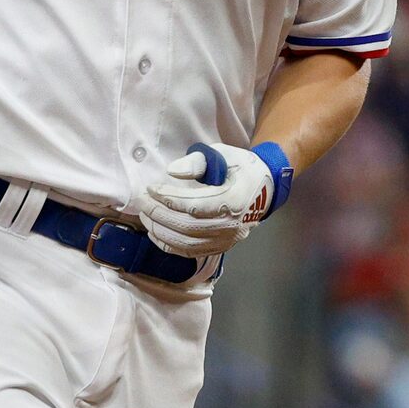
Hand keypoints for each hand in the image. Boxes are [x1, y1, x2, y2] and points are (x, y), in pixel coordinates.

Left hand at [138, 142, 276, 257]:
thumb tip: (172, 172)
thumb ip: (197, 162)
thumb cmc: (241, 168)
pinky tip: (156, 232)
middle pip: (186, 226)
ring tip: (145, 216)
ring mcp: (226, 240)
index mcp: (233, 201)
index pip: (193, 205)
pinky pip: (190, 252)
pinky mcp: (221, 247)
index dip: (168, 198)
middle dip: (159, 214)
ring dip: (161, 231)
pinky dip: (169, 245)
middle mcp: (231, 225)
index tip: (150, 188)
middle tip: (143, 202)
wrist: (265, 189)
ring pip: (186, 243)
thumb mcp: (223, 155)